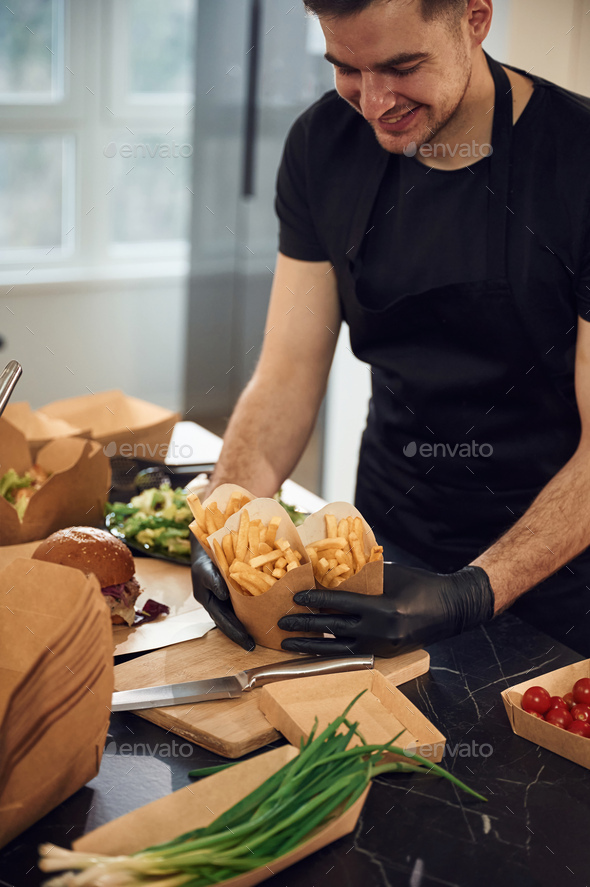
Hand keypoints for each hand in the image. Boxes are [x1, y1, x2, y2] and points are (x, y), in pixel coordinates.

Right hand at [191, 535, 254, 650]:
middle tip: (254, 647)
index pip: (223, 621)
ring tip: (264, 636)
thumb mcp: (205, 568)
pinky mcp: (234, 591)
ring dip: (249, 624)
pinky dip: (253, 608)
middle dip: (241, 635)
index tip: (247, 644)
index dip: (235, 633)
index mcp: (209, 602)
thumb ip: (213, 581)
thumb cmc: (204, 558)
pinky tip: (266, 613)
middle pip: (230, 622)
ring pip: (237, 614)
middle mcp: (217, 603)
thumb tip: (223, 595)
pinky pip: (243, 602)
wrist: (207, 545)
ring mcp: (225, 599)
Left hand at [277, 563, 493, 656]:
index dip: (315, 600)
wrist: (452, 608)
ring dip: (310, 646)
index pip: (340, 603)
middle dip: (304, 626)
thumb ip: (363, 578)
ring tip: (288, 643)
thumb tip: (329, 574)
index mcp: (384, 608)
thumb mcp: (391, 574)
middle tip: (281, 622)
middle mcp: (381, 631)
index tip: (295, 598)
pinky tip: (313, 649)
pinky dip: (329, 651)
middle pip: (333, 629)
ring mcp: (382, 647)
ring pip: (337, 649)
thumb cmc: (421, 584)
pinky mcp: (384, 655)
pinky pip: (350, 654)